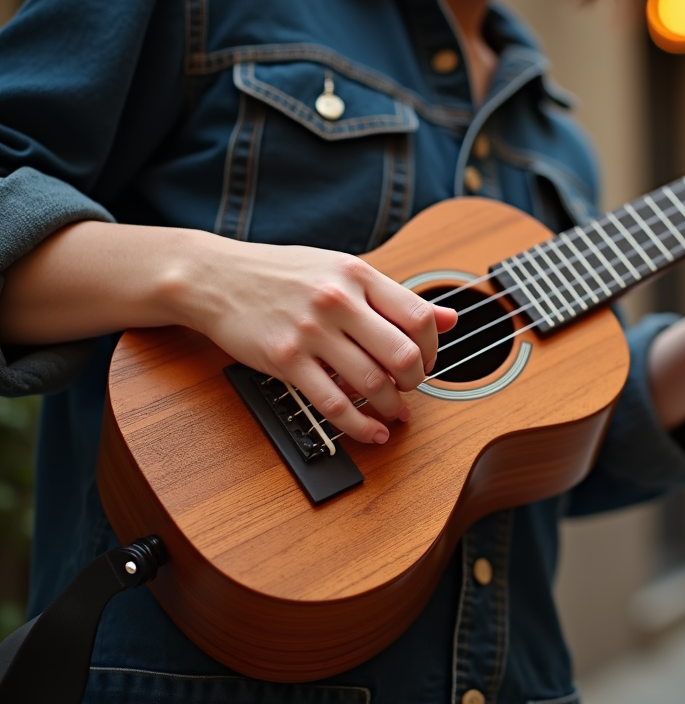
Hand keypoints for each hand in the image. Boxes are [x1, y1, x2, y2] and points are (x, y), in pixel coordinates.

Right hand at [187, 240, 456, 444]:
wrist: (215, 277)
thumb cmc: (282, 274)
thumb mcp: (342, 270)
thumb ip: (395, 297)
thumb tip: (450, 318)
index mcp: (358, 275)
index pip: (419, 316)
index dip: (434, 347)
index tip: (428, 360)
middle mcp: (338, 301)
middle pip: (403, 354)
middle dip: (416, 381)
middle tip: (411, 388)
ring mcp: (311, 332)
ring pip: (372, 384)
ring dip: (392, 408)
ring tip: (395, 412)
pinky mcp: (285, 361)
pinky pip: (333, 404)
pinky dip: (360, 426)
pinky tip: (371, 433)